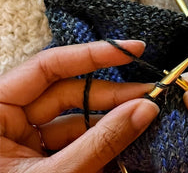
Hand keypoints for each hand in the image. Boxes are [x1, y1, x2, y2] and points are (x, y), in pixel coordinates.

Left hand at [0, 40, 158, 172]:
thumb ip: (100, 142)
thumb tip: (144, 109)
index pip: (48, 67)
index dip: (93, 55)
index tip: (132, 49)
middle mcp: (7, 120)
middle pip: (68, 92)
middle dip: (113, 94)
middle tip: (151, 94)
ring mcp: (23, 141)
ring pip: (76, 118)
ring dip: (112, 120)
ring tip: (147, 119)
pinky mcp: (39, 159)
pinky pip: (76, 141)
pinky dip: (102, 142)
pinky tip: (129, 141)